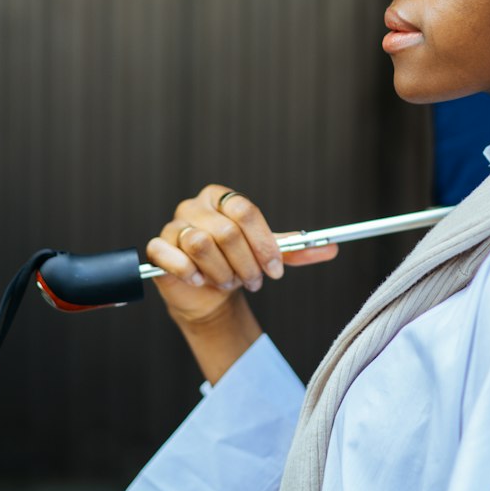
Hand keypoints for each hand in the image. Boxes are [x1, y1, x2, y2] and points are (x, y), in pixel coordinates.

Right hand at [146, 183, 337, 328]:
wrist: (208, 293)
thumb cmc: (237, 264)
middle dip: (246, 264)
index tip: (276, 269)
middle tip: (253, 281)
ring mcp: (174, 225)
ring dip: (222, 272)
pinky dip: (190, 273)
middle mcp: (195, 206)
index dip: (263, 243)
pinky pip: (170, 255)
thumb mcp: (267, 256)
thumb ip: (295, 251)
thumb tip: (331, 248)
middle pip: (226, 231)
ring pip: (201, 244)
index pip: (245, 210)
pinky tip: (200, 281)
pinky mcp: (158, 248)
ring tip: (229, 282)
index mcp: (220, 197)